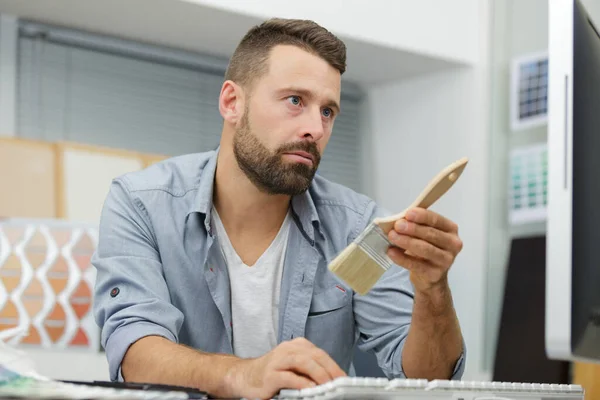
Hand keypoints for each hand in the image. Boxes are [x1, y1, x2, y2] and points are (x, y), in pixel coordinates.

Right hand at [224, 337, 345, 398]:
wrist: (245, 376)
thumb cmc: (272, 373)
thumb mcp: (293, 367)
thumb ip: (309, 370)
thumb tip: (331, 380)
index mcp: (296, 346)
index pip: (321, 354)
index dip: (334, 366)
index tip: (344, 378)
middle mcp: (288, 349)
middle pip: (315, 355)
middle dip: (331, 369)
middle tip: (341, 382)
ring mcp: (278, 360)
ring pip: (304, 362)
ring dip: (319, 374)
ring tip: (330, 385)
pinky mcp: (270, 374)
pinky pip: (289, 377)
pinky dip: (302, 383)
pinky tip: (311, 389)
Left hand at [386, 207, 462, 291]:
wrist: (430, 276)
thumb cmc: (426, 248)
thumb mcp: (424, 234)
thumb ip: (415, 225)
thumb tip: (399, 220)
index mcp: (451, 229)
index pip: (437, 220)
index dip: (422, 216)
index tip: (408, 213)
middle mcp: (453, 244)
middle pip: (431, 234)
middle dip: (412, 229)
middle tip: (397, 226)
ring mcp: (446, 261)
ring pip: (425, 249)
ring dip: (407, 241)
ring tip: (392, 236)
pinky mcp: (435, 274)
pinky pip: (416, 265)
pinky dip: (402, 258)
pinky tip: (391, 252)